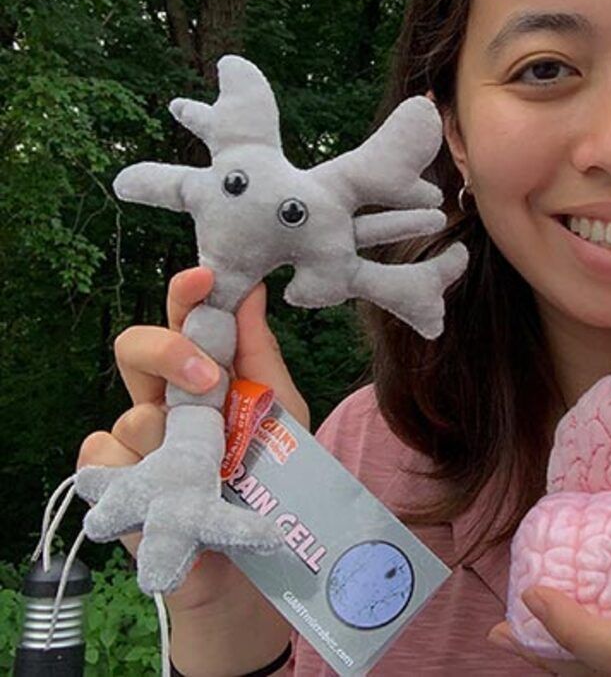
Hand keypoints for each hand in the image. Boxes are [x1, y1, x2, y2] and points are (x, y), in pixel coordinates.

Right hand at [76, 267, 307, 617]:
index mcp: (207, 376)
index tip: (205, 276)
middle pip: (136, 347)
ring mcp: (137, 441)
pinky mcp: (113, 481)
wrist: (258, 561)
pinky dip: (138, 471)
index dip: (188, 295)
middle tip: (209, 378)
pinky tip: (167, 491)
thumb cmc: (273, 482)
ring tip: (212, 474)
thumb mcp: (279, 414)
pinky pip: (105, 453)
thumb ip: (260, 355)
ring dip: (176, 440)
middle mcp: (165, 401)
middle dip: (169, 350)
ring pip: (133, 411)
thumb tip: (252, 289)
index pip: (187, 322)